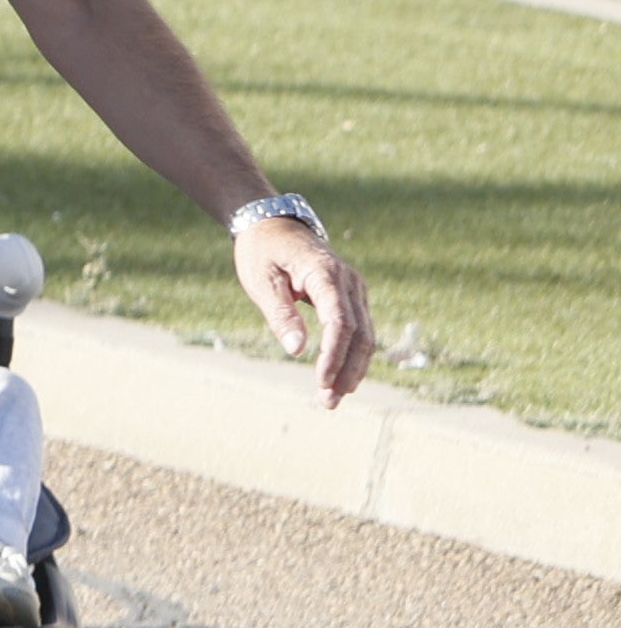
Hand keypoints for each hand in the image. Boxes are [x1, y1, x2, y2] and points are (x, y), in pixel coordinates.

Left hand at [237, 212, 370, 405]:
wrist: (274, 225)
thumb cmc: (262, 252)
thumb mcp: (261, 281)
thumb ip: (281, 314)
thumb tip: (297, 350)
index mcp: (325, 273)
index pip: (340, 321)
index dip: (334, 354)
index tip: (321, 381)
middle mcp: (348, 281)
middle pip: (360, 333)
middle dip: (347, 370)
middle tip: (329, 402)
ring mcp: (354, 288)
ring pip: (365, 334)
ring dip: (353, 368)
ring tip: (334, 399)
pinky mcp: (350, 296)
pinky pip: (360, 329)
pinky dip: (352, 355)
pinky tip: (341, 378)